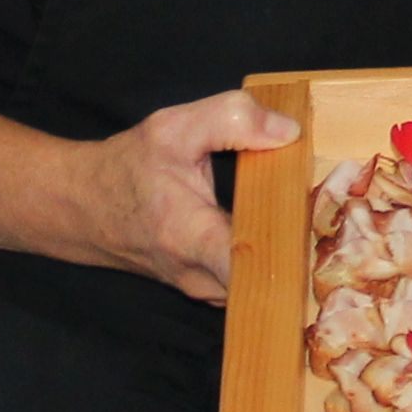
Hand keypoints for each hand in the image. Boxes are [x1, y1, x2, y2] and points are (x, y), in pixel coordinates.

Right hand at [87, 90, 300, 304]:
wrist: (83, 208)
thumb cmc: (126, 170)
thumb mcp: (172, 128)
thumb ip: (231, 119)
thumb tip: (288, 133)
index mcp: (191, 237)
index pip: (248, 268)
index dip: (290, 255)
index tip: (317, 232)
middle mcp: (200, 277)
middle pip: (272, 281)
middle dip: (303, 253)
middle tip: (329, 220)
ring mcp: (205, 292)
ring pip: (265, 287)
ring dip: (290, 260)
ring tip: (313, 225)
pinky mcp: (210, 293)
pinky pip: (253, 285)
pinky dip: (273, 264)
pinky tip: (286, 235)